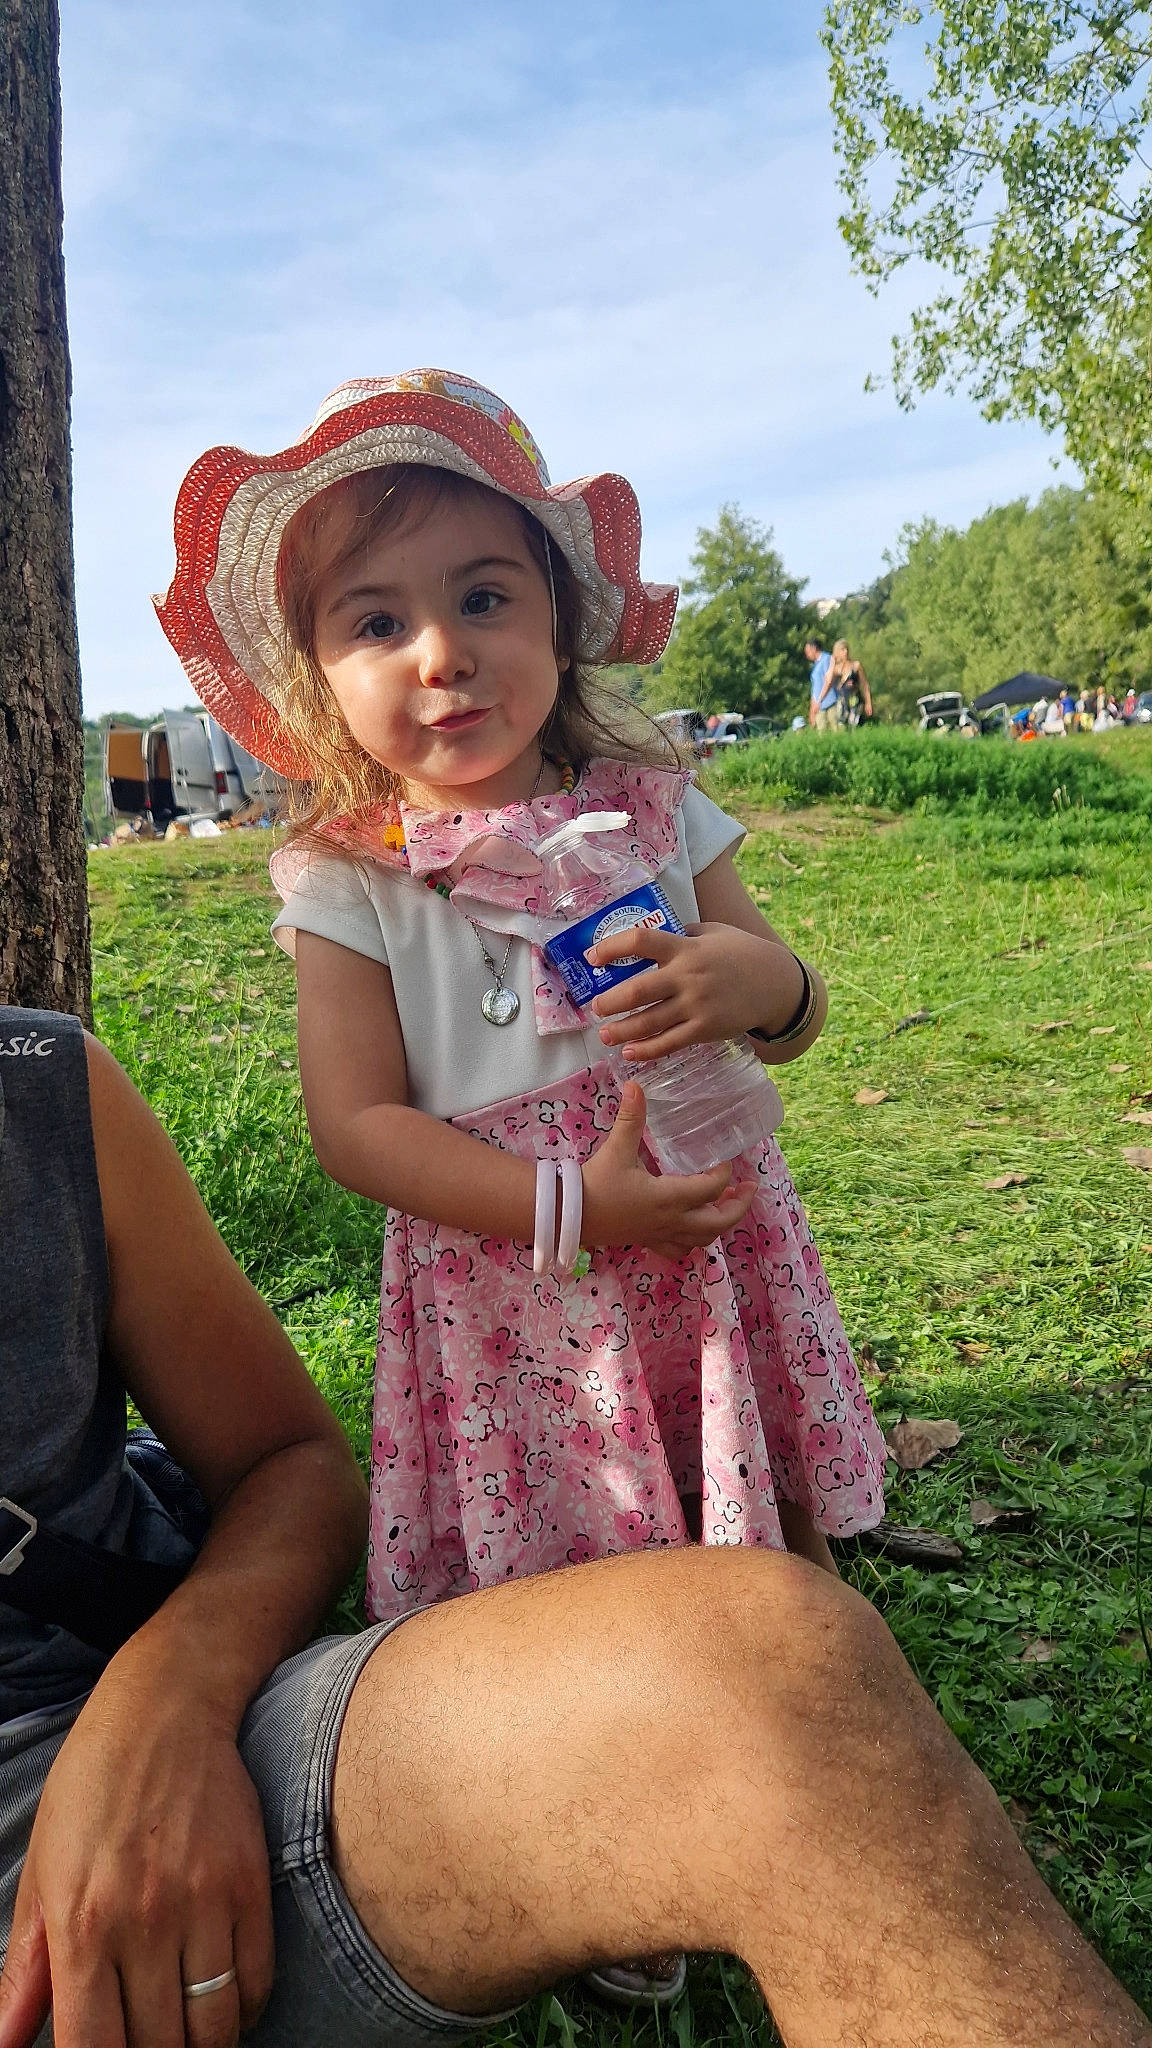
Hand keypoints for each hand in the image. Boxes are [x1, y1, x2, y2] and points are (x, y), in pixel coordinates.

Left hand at [0, 1664, 274, 2047]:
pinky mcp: (250, 1884)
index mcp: (81, 1925)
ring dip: (199, 2045)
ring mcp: (204, 1903)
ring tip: (183, 2031)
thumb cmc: (90, 1790)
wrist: (166, 1710)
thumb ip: (25, 1971)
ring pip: (213, 2030)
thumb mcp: (42, 1873)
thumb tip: (3, 2044)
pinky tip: (221, 1997)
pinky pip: (256, 1983)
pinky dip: (242, 2009)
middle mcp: (144, 1922)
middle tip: (145, 2039)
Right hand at [581, 1083, 755, 1257]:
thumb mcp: (616, 1149)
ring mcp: (660, 1235)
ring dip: (719, 1224)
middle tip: (749, 1188)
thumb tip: (636, 1084)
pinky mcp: (647, 1241)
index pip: (710, 1189)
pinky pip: (679, 1250)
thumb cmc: (595, 1183)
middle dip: (738, 1207)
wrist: (568, 1215)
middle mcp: (670, 1221)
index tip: (725, 1159)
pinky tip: (693, 1228)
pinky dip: (692, 1241)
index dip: (724, 1175)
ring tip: (726, 1207)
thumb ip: (630, 1118)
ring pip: (702, 1240)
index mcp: (668, 1198)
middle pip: (718, 1223)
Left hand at [586, 922, 803, 1061]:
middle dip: (610, 1001)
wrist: (777, 984)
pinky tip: (631, 1052)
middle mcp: (687, 977)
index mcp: (685, 948)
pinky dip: (647, 1050)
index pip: (640, 941)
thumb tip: (651, 939)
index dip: (611, 948)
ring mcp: (696, 1005)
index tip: (592, 957)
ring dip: (622, 1030)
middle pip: (637, 990)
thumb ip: (682, 935)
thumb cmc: (742, 953)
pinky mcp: (705, 1029)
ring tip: (605, 1034)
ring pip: (649, 1021)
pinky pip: (670, 1042)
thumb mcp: (712, 932)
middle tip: (596, 1007)